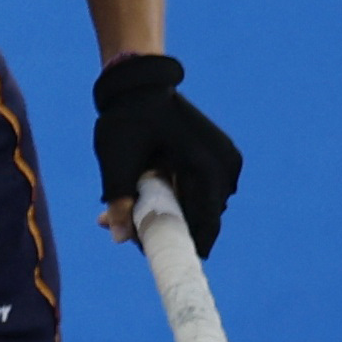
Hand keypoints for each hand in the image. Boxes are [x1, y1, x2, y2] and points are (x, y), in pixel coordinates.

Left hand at [94, 54, 241, 252]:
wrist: (140, 85)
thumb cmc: (127, 120)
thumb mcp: (116, 162)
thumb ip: (120, 200)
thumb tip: (120, 238)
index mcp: (206, 167)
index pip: (206, 223)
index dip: (184, 244)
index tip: (160, 256)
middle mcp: (224, 165)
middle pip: (202, 215)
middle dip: (166, 227)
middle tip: (126, 231)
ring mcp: (226, 159)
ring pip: (200, 202)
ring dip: (170, 211)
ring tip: (125, 209)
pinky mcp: (219, 155)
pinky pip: (201, 187)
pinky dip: (177, 194)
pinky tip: (146, 190)